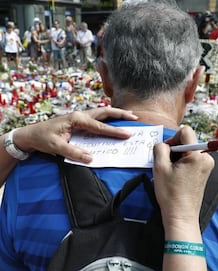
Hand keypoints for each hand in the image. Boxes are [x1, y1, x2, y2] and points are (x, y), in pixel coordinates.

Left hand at [13, 107, 137, 162]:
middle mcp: (80, 115)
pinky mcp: (79, 121)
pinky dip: (109, 119)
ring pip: (102, 113)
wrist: (30, 134)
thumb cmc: (42, 139)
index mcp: (76, 119)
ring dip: (116, 114)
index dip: (114, 131)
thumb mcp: (56, 147)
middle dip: (121, 114)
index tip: (127, 134)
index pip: (100, 126)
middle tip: (135, 117)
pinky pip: (98, 118)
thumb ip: (73, 152)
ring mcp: (80, 116)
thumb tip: (90, 158)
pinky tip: (115, 121)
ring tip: (130, 116)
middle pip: (105, 112)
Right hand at [152, 126, 214, 230]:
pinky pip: (192, 159)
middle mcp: (206, 158)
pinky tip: (176, 175)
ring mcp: (207, 165)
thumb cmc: (171, 195)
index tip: (166, 151)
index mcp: (197, 155)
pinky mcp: (205, 172)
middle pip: (188, 141)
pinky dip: (183, 163)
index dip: (173, 138)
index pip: (186, 132)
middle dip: (175, 149)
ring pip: (189, 150)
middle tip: (166, 164)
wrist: (181, 216)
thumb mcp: (160, 167)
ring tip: (171, 172)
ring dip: (178, 157)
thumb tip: (163, 143)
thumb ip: (160, 148)